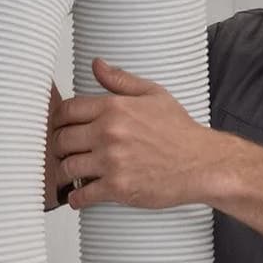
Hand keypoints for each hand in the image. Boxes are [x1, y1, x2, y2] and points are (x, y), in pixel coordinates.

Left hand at [52, 59, 227, 210]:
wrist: (202, 163)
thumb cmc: (180, 133)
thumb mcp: (153, 94)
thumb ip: (121, 80)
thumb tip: (98, 65)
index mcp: (115, 108)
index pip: (67, 111)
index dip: (59, 121)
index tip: (60, 128)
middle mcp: (109, 133)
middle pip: (62, 140)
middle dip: (60, 148)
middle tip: (65, 153)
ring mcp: (112, 161)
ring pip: (68, 168)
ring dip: (66, 173)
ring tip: (71, 175)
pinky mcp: (117, 187)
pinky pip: (82, 194)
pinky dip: (76, 197)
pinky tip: (78, 196)